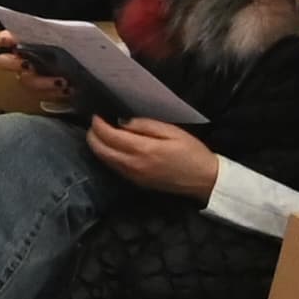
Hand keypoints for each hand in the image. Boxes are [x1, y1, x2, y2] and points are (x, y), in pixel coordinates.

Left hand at [82, 114, 224, 200]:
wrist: (205, 180)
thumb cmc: (192, 152)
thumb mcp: (172, 132)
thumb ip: (145, 126)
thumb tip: (122, 122)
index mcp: (143, 150)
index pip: (109, 136)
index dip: (98, 124)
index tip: (96, 115)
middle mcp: (133, 165)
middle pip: (100, 149)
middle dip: (92, 135)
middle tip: (95, 123)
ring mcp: (133, 176)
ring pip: (104, 160)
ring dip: (97, 146)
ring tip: (101, 133)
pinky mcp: (136, 183)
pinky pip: (113, 167)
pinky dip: (107, 155)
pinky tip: (112, 147)